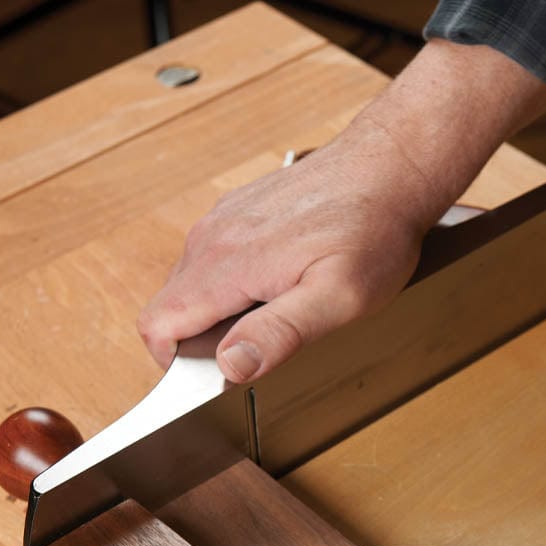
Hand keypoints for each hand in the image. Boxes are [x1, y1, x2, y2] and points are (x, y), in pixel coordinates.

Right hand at [137, 39, 545, 377]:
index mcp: (226, 264)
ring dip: (218, 313)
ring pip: (190, 286)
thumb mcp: (337, 299)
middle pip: (170, 309)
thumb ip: (279, 334)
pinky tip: (280, 283)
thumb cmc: (372, 233)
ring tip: (277, 314)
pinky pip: (212, 260)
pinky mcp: (237, 212)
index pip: (157, 325)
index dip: (175, 363)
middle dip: (199, 342)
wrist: (388, 170)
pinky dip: (231, 285)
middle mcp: (212, 237)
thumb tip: (229, 364)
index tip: (213, 376)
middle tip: (260, 348)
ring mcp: (222, 220)